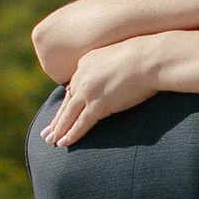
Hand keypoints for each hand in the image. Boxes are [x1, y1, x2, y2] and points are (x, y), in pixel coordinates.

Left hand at [45, 37, 170, 147]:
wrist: (152, 58)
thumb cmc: (147, 55)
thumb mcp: (123, 55)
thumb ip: (114, 67)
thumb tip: (121, 75)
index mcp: (87, 62)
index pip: (74, 86)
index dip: (67, 102)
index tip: (61, 112)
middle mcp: (83, 76)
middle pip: (67, 101)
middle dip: (56, 119)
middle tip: (46, 132)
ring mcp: (88, 91)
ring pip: (69, 114)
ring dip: (59, 130)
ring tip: (52, 141)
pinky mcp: (98, 104)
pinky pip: (81, 123)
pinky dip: (71, 134)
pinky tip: (64, 143)